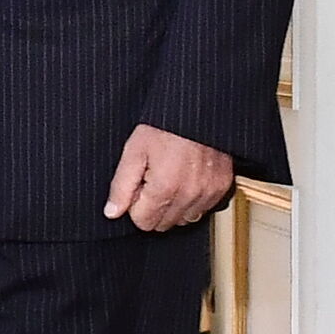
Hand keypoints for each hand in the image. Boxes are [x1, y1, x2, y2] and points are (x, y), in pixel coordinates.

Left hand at [104, 124, 233, 232]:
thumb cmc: (166, 125)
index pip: (143, 222)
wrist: (197, 109)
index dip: (135, 206)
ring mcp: (208, 191)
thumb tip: (112, 212)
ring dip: (174, 206)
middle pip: (163, 224)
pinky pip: (203, 209)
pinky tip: (186, 180)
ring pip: (184, 219)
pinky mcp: (221, 186)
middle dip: (153, 207)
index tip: (138, 187)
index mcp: (165, 187)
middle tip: (153, 180)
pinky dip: (193, 200)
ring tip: (170, 178)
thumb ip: (121, 186)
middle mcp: (189, 194)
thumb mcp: (134, 151)